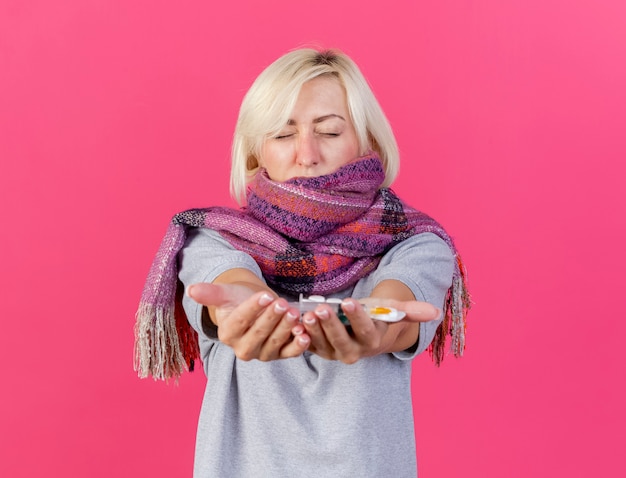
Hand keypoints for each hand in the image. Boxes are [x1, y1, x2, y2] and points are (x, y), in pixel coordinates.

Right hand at [186, 283, 310, 360]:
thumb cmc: (239, 299)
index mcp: (227, 333)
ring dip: (286, 329)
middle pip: (259, 333)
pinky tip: (306, 334)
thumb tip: (191, 289)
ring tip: (295, 313)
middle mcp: (243, 348)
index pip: (240, 321)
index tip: (265, 295)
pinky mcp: (280, 354)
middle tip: (282, 303)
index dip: (253, 308)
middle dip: (271, 318)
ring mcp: (263, 353)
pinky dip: (299, 346)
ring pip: (275, 342)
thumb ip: (210, 293)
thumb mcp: (225, 294)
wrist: (258, 305)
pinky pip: (290, 353)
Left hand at [302, 297, 440, 363]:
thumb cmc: (378, 317)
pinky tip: (293, 322)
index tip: (349, 301)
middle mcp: (353, 352)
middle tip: (321, 308)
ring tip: (305, 313)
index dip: (357, 317)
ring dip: (313, 330)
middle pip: (341, 340)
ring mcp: (333, 353)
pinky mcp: (318, 350)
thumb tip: (436, 312)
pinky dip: (300, 335)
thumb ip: (412, 311)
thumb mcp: (393, 311)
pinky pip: (307, 344)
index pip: (366, 330)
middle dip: (330, 324)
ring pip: (322, 343)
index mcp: (372, 341)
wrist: (363, 331)